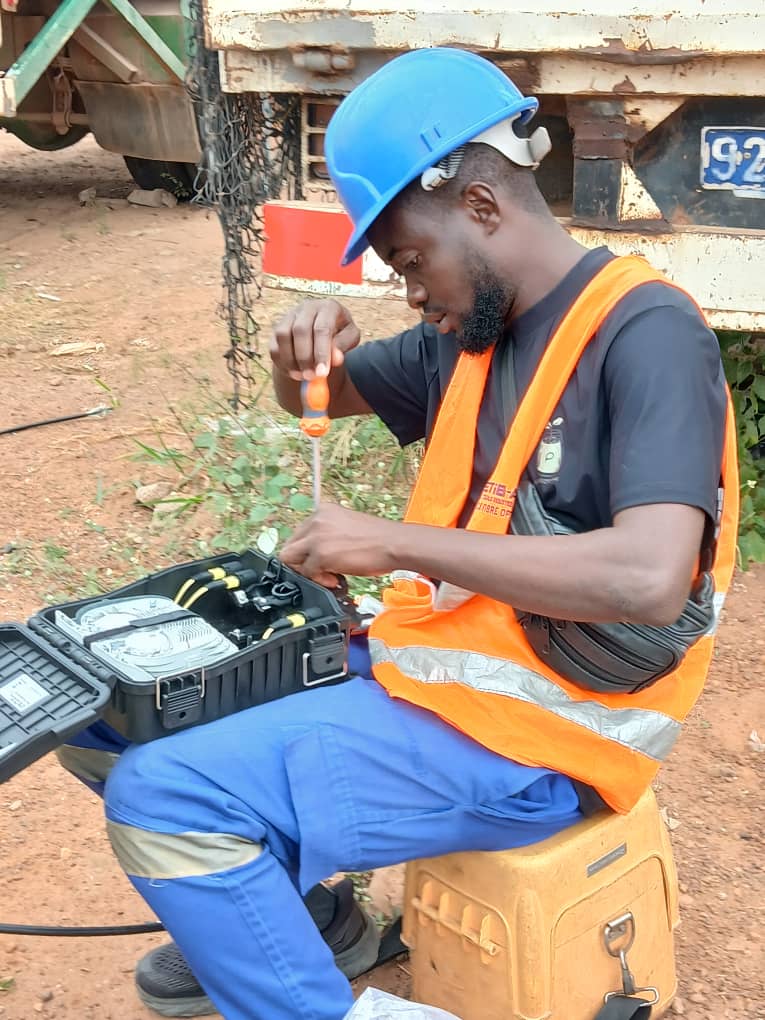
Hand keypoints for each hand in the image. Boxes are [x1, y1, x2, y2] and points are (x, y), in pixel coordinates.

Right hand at [270, 299, 360, 380]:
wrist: (323, 331)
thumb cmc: (340, 334)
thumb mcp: (350, 338)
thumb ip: (344, 346)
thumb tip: (335, 358)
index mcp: (328, 307)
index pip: (322, 328)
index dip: (321, 352)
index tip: (322, 373)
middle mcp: (307, 307)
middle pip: (300, 330)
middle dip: (305, 357)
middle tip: (310, 377)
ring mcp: (290, 316)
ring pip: (283, 336)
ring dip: (290, 360)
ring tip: (302, 376)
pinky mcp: (277, 327)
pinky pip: (274, 346)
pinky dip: (282, 362)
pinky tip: (293, 372)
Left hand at [281, 504, 399, 586]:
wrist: (395, 543)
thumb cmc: (379, 539)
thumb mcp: (347, 527)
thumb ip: (328, 535)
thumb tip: (315, 554)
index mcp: (324, 511)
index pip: (299, 534)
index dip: (307, 552)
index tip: (321, 561)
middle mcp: (316, 519)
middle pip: (290, 546)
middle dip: (303, 562)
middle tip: (322, 571)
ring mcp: (316, 536)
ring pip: (291, 559)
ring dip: (308, 571)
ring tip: (330, 575)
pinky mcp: (320, 554)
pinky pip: (306, 573)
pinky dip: (319, 580)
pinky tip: (336, 578)